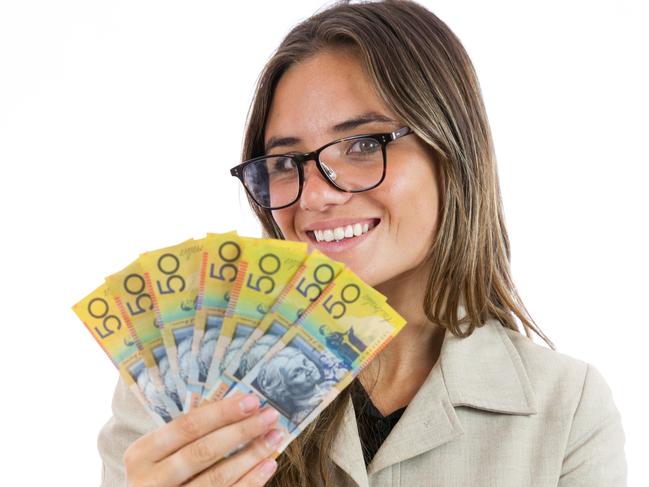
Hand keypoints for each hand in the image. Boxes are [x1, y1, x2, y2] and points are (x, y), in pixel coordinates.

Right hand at [124, 393, 282, 485]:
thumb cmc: (161, 474)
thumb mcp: (161, 453)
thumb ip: (190, 434)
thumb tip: (240, 404)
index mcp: (140, 454)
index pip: (186, 426)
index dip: (221, 412)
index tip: (252, 400)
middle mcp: (149, 481)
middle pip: (203, 451)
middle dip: (241, 431)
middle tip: (270, 416)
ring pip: (218, 477)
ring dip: (252, 455)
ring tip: (275, 437)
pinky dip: (251, 481)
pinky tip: (268, 465)